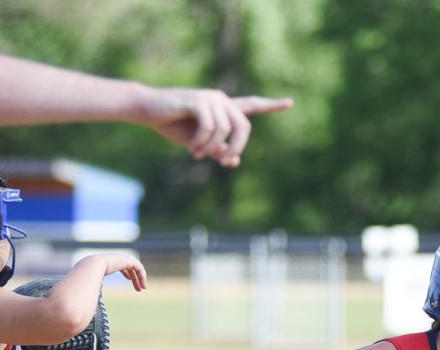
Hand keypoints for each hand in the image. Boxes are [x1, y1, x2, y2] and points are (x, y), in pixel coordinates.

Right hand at [96, 253, 146, 291]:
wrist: (93, 266)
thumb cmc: (91, 276)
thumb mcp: (95, 283)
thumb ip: (96, 288)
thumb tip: (93, 297)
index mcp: (110, 262)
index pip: (122, 266)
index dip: (128, 274)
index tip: (131, 282)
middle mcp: (117, 259)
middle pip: (130, 267)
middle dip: (135, 278)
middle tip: (139, 289)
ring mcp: (122, 259)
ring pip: (136, 268)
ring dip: (140, 278)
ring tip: (143, 288)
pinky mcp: (128, 261)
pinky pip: (139, 267)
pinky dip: (142, 276)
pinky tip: (143, 284)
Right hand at [140, 87, 292, 166]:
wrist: (149, 110)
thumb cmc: (172, 125)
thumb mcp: (198, 143)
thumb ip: (217, 151)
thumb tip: (235, 161)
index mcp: (223, 109)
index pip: (252, 105)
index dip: (271, 106)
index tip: (290, 103)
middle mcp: (221, 100)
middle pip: (244, 126)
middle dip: (237, 146)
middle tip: (225, 160)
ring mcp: (210, 98)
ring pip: (225, 130)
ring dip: (211, 148)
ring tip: (196, 155)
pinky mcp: (198, 100)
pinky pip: (210, 127)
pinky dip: (202, 143)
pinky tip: (192, 149)